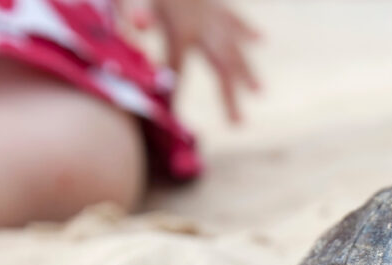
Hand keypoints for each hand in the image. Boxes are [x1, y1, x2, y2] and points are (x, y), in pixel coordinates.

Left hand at [123, 0, 260, 123]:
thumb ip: (131, 7)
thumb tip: (137, 29)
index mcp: (181, 26)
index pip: (177, 68)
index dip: (174, 92)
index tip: (171, 117)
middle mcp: (204, 22)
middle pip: (221, 66)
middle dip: (229, 96)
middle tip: (239, 125)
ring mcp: (211, 10)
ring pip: (235, 45)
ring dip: (247, 69)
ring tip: (259, 91)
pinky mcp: (211, 0)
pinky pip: (233, 18)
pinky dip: (247, 29)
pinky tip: (260, 40)